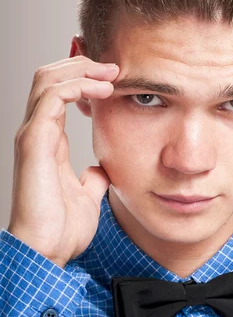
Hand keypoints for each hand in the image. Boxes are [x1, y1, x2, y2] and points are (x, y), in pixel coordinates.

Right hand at [7, 56, 119, 267]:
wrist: (46, 250)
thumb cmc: (62, 228)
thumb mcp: (86, 196)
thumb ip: (91, 178)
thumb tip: (101, 169)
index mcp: (49, 143)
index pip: (60, 95)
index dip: (84, 81)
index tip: (115, 81)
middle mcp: (38, 133)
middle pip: (51, 78)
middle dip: (82, 65)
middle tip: (114, 67)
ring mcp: (33, 135)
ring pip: (48, 79)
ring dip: (81, 69)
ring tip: (110, 73)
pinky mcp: (34, 142)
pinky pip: (52, 97)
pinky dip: (78, 85)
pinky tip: (102, 91)